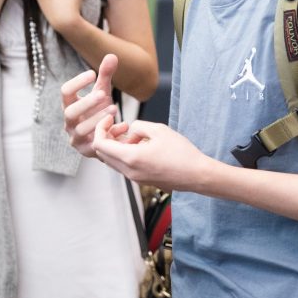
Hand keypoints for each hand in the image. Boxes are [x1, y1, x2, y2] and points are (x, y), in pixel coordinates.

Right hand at [61, 53, 118, 157]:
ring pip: (81, 130)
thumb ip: (105, 75)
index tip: (92, 73)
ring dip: (97, 119)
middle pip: (70, 112)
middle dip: (86, 103)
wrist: (103, 135)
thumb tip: (112, 55)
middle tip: (103, 94)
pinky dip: (109, 134)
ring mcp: (76, 137)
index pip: (65, 92)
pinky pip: (95, 144)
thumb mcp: (102, 91)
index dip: (77, 82)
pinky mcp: (87, 150)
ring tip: (114, 108)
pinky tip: (123, 125)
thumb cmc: (99, 109)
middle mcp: (69, 121)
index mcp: (69, 104)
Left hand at [93, 113, 211, 190]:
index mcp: (130, 158)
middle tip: (122, 125)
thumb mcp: (158, 130)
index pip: (100, 144)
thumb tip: (130, 130)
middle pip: (103, 153)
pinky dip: (124, 152)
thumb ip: (138, 126)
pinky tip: (140, 143)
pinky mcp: (141, 180)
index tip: (111, 117)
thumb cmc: (181, 152)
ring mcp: (135, 178)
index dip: (101, 127)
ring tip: (133, 133)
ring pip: (112, 160)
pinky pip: (123, 165)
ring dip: (116, 145)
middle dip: (107, 135)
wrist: (198, 175)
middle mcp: (129, 171)